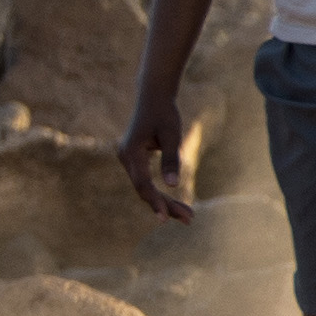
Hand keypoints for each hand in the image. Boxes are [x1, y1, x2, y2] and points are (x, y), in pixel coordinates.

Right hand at [115, 92, 198, 223]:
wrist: (153, 95)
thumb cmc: (164, 113)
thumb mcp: (171, 135)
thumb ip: (171, 160)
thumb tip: (173, 186)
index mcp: (131, 152)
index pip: (143, 184)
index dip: (155, 202)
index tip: (165, 219)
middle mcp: (125, 158)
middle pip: (144, 190)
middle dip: (166, 206)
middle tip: (190, 219)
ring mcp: (128, 159)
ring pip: (145, 187)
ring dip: (164, 202)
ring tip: (188, 215)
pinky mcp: (134, 159)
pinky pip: (146, 181)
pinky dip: (160, 192)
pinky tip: (175, 203)